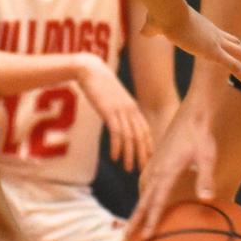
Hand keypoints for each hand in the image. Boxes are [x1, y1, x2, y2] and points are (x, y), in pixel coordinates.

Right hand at [76, 57, 151, 171]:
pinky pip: (116, 132)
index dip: (149, 146)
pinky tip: (115, 157)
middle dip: (143, 155)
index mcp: (134, 108)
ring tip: (128, 168)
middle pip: (141, 136)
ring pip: (130, 137)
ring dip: (130, 155)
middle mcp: (131, 110)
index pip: (146, 131)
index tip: (149, 160)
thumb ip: (121, 112)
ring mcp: (121, 110)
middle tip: (143, 170)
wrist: (91, 70)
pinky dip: (117, 147)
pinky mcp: (109, 111)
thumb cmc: (101, 86)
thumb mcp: (115, 100)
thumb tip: (120, 125)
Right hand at [125, 106, 216, 240]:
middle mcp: (156, 171)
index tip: (143, 238)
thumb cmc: (201, 135)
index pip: (156, 203)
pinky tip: (143, 202)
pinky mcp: (157, 162)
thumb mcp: (207, 157)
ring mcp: (154, 166)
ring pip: (142, 195)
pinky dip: (142, 198)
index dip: (150, 222)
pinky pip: (145, 185)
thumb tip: (206, 199)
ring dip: (136, 213)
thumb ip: (205, 178)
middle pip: (142, 203)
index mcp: (166, 172)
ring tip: (129, 230)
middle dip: (132, 224)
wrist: (192, 113)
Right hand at [141, 5, 240, 90]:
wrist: (166, 9)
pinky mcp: (214, 52)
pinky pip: (237, 69)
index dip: (233, 43)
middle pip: (238, 46)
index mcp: (204, 28)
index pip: (223, 36)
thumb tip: (143, 33)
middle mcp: (214, 34)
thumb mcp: (155, 24)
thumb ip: (152, 30)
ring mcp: (216, 43)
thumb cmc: (160, 14)